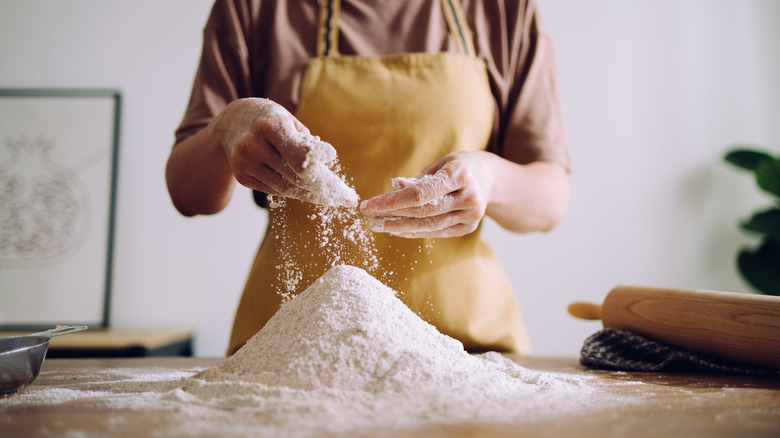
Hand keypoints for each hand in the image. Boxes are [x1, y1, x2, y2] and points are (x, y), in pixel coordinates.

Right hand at [213, 98, 355, 206]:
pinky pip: (274, 190)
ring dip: (310, 194)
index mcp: (270, 126)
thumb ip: (306, 142)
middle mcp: (254, 145)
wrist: (231, 122)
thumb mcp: (289, 120)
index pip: (301, 156)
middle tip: (345, 197)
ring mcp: (245, 163)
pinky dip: (292, 191)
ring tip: (330, 198)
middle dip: (323, 188)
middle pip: (296, 176)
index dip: (322, 169)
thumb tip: (325, 165)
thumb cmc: (270, 119)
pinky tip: (306, 191)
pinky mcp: (242, 177)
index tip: (340, 180)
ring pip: (286, 188)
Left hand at [360, 151, 494, 237]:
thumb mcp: (440, 164)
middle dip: (392, 215)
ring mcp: (470, 215)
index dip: (391, 201)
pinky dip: (414, 232)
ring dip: (399, 227)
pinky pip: (436, 232)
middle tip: (370, 217)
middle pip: (422, 211)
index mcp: (460, 174)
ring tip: (379, 225)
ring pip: (428, 225)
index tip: (369, 205)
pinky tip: (397, 229)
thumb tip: (394, 187)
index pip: (420, 193)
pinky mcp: (468, 228)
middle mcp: (468, 197)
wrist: (491, 179)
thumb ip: (418, 179)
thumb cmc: (459, 167)